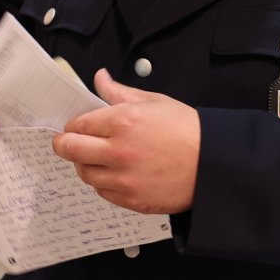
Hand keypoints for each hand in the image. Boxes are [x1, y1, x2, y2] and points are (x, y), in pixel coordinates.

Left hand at [51, 68, 199, 214]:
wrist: (214, 164)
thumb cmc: (188, 131)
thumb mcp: (154, 101)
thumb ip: (119, 92)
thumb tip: (100, 78)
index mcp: (123, 122)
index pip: (77, 125)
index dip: (72, 125)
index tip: (75, 126)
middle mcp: (119, 152)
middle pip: (70, 150)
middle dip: (64, 144)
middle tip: (68, 142)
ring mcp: (124, 180)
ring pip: (84, 174)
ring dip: (84, 164)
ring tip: (97, 157)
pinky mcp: (132, 201)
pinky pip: (102, 192)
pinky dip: (103, 182)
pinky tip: (116, 173)